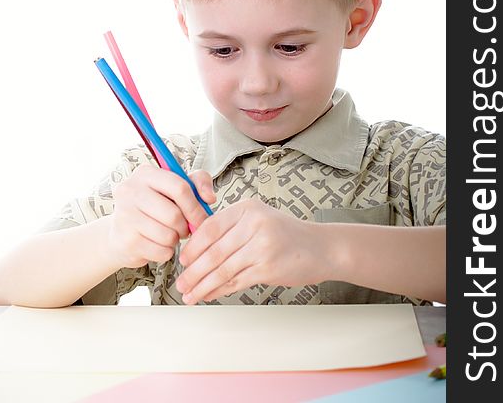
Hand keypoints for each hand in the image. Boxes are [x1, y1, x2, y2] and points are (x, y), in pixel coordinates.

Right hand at [105, 165, 215, 268]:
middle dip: (185, 226)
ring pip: (167, 235)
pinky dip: (166, 252)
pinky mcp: (125, 240)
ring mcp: (124, 216)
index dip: (195, 206)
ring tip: (170, 235)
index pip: (179, 187)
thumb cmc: (156, 206)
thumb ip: (199, 183)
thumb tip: (209, 198)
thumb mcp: (177, 187)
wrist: (122, 232)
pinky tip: (158, 245)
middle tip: (185, 229)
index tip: (202, 218)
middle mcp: (130, 191)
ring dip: (175, 240)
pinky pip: (160, 251)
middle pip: (174, 215)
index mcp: (145, 173)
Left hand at [175, 198, 327, 304]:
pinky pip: (236, 281)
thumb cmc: (287, 235)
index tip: (183, 259)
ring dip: (202, 285)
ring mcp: (262, 246)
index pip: (210, 227)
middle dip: (193, 271)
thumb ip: (231, 228)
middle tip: (181, 282)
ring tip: (189, 294)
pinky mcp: (268, 268)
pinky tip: (209, 295)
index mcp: (248, 208)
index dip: (193, 246)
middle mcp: (254, 224)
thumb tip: (197, 247)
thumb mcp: (259, 219)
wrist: (321, 248)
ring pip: (222, 269)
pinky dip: (218, 291)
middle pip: (214, 251)